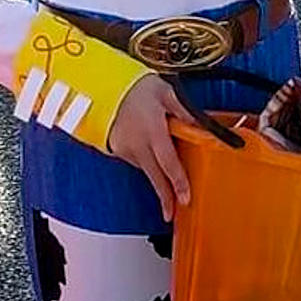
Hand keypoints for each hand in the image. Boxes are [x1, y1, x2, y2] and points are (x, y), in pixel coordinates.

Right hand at [107, 76, 198, 219]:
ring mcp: (126, 149)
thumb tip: (200, 124)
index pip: (169, 163)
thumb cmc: (133, 87)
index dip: (178, 182)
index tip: (185, 198)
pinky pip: (137, 160)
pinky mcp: (117, 150)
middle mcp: (138, 144)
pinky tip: (150, 151)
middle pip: (155, 177)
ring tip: (169, 176)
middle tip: (172, 213)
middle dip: (165, 197)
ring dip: (157, 174)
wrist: (101, 87)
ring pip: (147, 168)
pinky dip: (146, 160)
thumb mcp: (164, 91)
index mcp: (153, 131)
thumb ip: (183, 110)